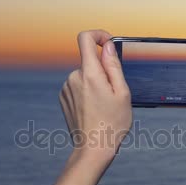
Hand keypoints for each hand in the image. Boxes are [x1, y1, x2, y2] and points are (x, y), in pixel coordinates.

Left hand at [59, 30, 131, 165]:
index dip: (98, 35)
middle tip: (113, 93)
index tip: (108, 44)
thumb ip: (113, 65)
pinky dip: (87, 92)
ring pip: (85, 75)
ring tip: (103, 105)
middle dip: (103, 71)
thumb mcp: (122, 92)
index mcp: (89, 73)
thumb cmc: (112, 123)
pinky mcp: (63, 98)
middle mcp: (73, 77)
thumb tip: (107, 46)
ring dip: (95, 83)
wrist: (93, 149)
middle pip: (90, 61)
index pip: (85, 38)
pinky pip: (78, 86)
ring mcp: (66, 88)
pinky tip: (94, 110)